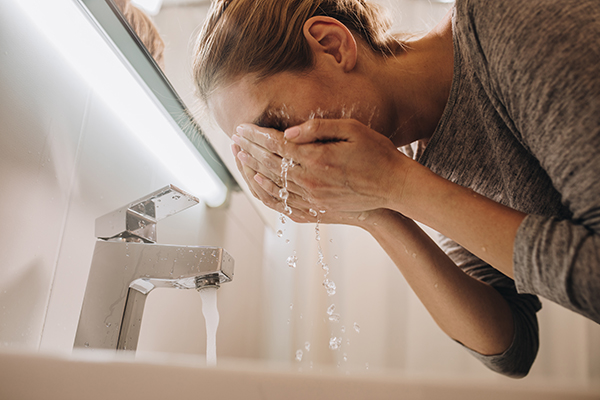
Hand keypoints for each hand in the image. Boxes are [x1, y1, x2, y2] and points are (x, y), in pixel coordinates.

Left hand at [235, 118, 412, 213]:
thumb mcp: (353, 130)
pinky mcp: (316, 209)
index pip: (276, 145)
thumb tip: (288, 131)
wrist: (394, 188)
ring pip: (272, 183)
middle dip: (249, 149)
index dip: (256, 135)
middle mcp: (310, 181)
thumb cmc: (378, 154)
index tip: (242, 127)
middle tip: (233, 138)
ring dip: (252, 168)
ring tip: (239, 156)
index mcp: (318, 159)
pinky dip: (266, 191)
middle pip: (269, 163)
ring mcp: (312, 198)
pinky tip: (258, 181)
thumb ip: (318, 129)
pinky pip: (283, 202)